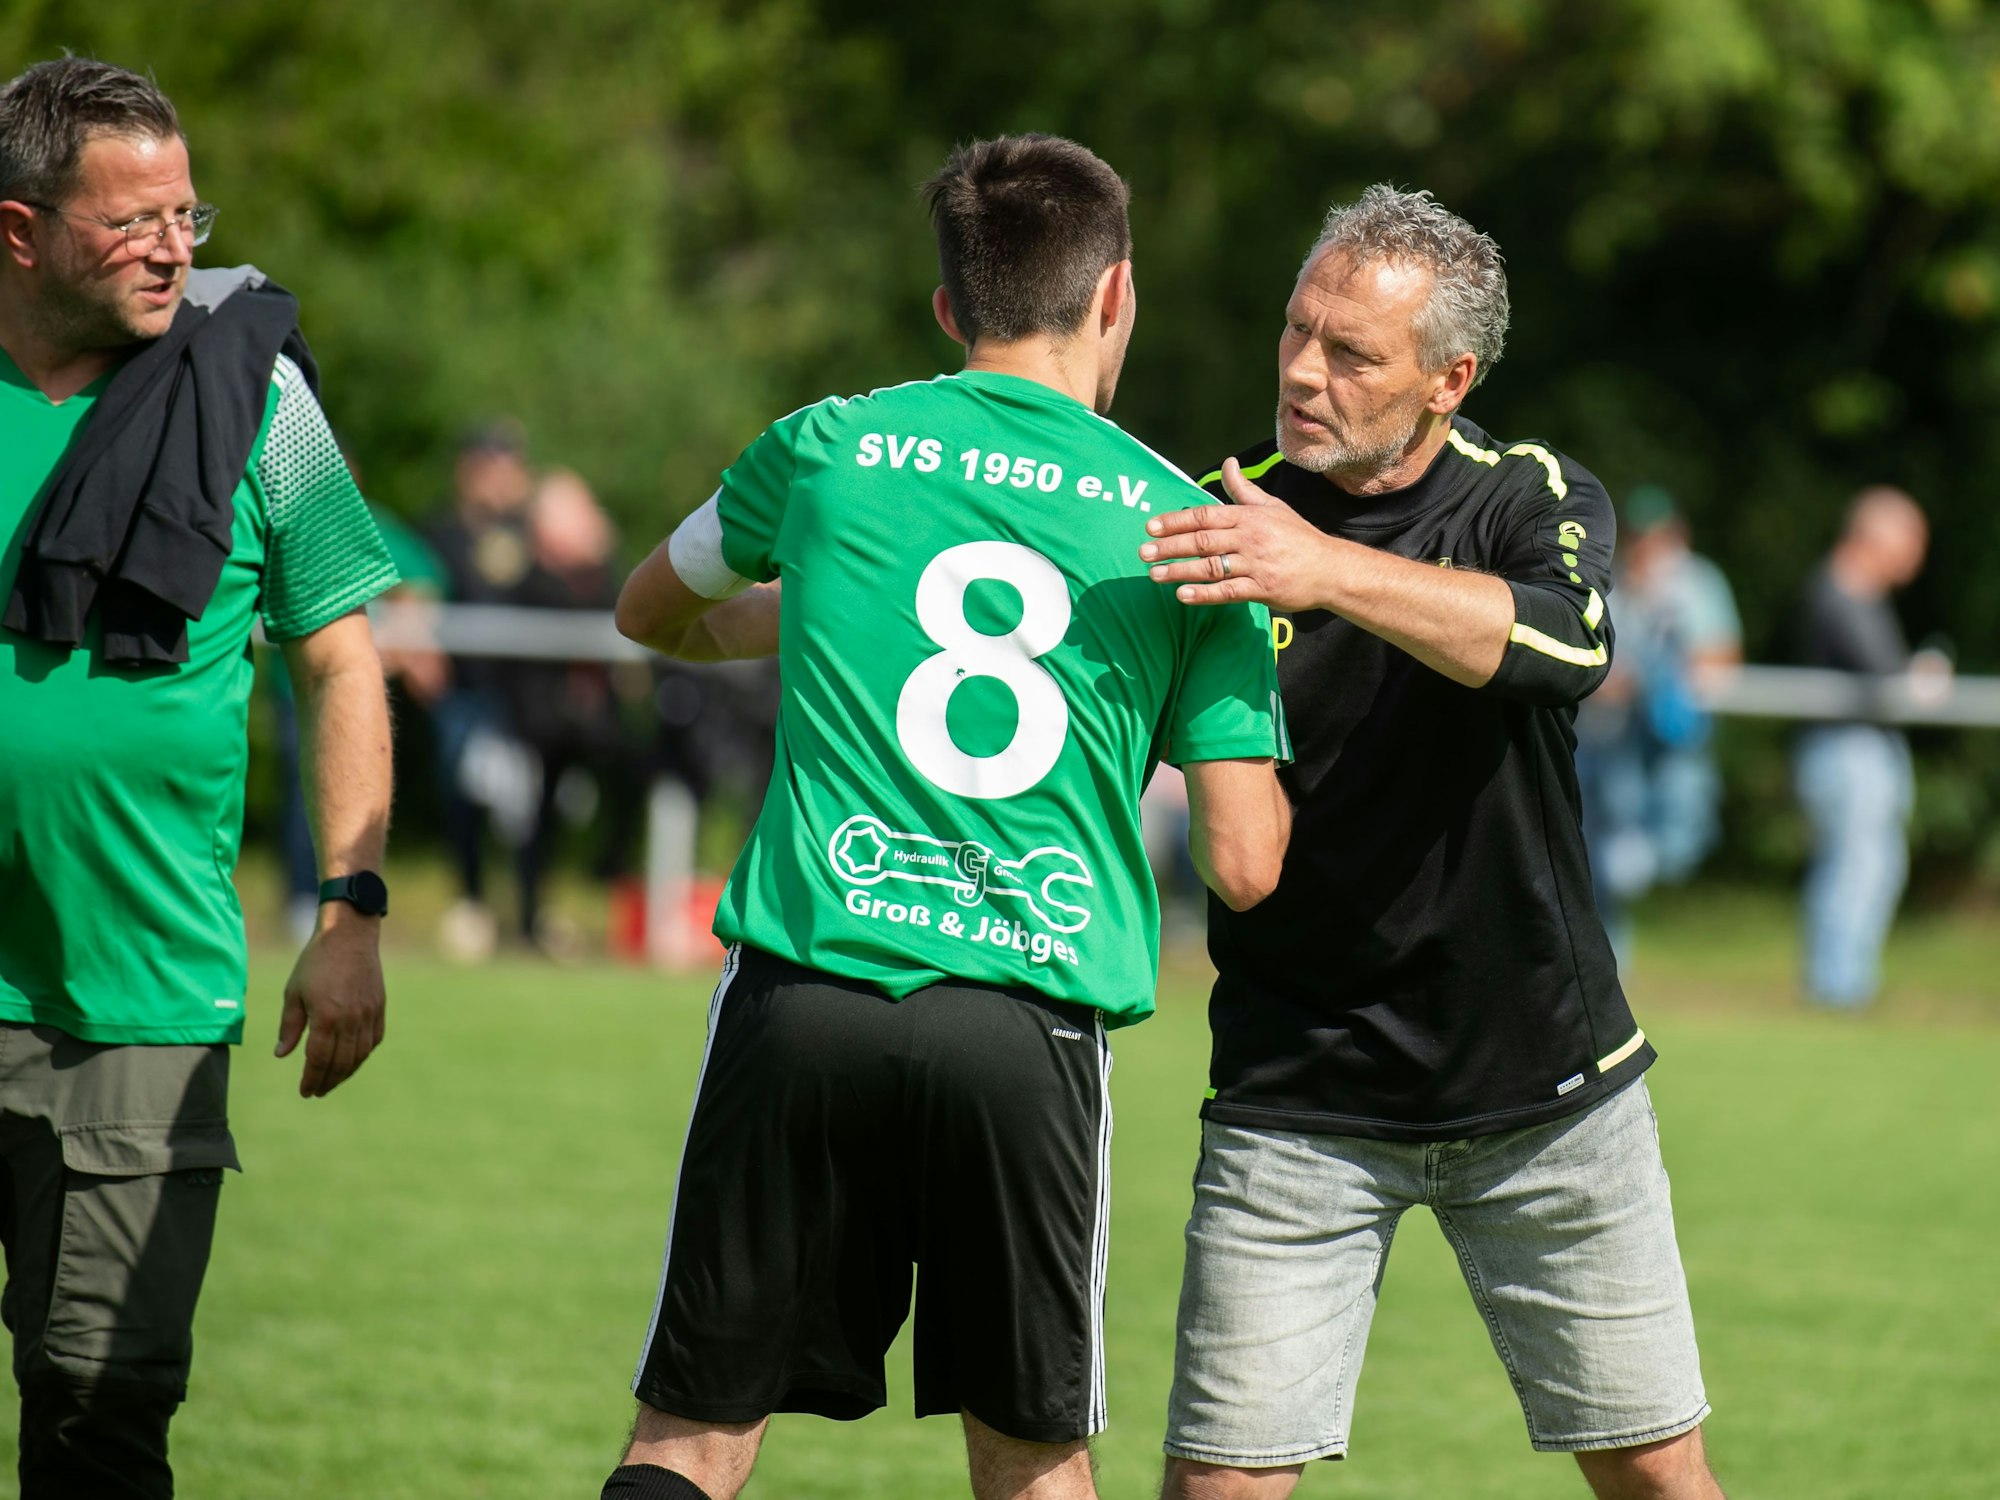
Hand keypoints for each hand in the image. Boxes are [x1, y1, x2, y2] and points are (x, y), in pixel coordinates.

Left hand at [275, 908, 386, 1097]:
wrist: (349, 936)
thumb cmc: (315, 962)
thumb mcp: (294, 993)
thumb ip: (289, 1026)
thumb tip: (282, 1054)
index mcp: (326, 1017)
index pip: (319, 1060)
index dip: (311, 1079)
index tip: (305, 1091)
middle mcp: (350, 1021)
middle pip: (341, 1063)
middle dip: (327, 1081)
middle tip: (317, 1091)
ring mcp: (368, 1015)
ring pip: (359, 1055)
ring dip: (345, 1072)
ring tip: (332, 1080)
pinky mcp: (379, 1008)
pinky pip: (373, 1041)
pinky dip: (362, 1054)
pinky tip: (352, 1059)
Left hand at [1139, 458, 1334, 610]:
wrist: (1330, 568)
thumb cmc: (1297, 537)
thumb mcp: (1271, 507)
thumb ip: (1243, 489)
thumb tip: (1228, 463)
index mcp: (1249, 516)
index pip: (1205, 516)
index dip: (1176, 521)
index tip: (1150, 527)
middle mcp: (1250, 537)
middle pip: (1202, 541)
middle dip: (1169, 546)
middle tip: (1142, 553)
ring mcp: (1256, 564)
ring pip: (1211, 567)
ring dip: (1180, 571)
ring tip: (1154, 575)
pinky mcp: (1263, 589)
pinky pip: (1228, 591)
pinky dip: (1204, 594)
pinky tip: (1182, 596)